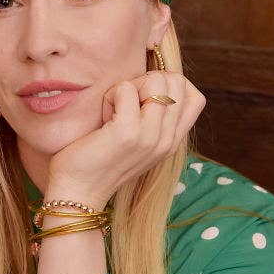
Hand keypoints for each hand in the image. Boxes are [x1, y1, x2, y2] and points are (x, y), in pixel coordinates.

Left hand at [47, 70, 205, 205]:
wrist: (78, 192)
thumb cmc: (99, 160)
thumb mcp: (137, 141)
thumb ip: (153, 119)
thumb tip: (153, 81)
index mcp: (172, 142)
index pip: (195, 98)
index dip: (170, 86)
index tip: (144, 99)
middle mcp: (166, 140)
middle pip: (176, 81)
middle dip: (148, 80)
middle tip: (127, 103)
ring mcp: (150, 137)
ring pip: (155, 81)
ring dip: (129, 87)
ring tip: (115, 110)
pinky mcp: (127, 133)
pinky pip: (126, 89)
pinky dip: (110, 96)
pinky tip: (104, 117)